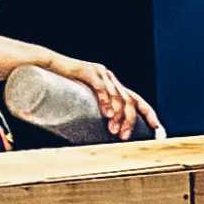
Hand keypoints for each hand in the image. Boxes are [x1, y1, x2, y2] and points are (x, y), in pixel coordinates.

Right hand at [46, 58, 161, 139]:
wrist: (45, 66)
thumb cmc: (61, 87)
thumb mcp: (82, 101)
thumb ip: (93, 112)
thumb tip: (101, 135)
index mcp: (112, 85)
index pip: (136, 101)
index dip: (149, 115)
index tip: (159, 130)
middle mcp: (110, 78)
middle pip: (129, 100)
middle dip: (129, 121)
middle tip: (123, 136)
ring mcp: (100, 73)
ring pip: (117, 96)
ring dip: (117, 116)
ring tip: (113, 130)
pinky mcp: (88, 71)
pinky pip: (101, 87)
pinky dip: (106, 101)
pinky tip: (106, 113)